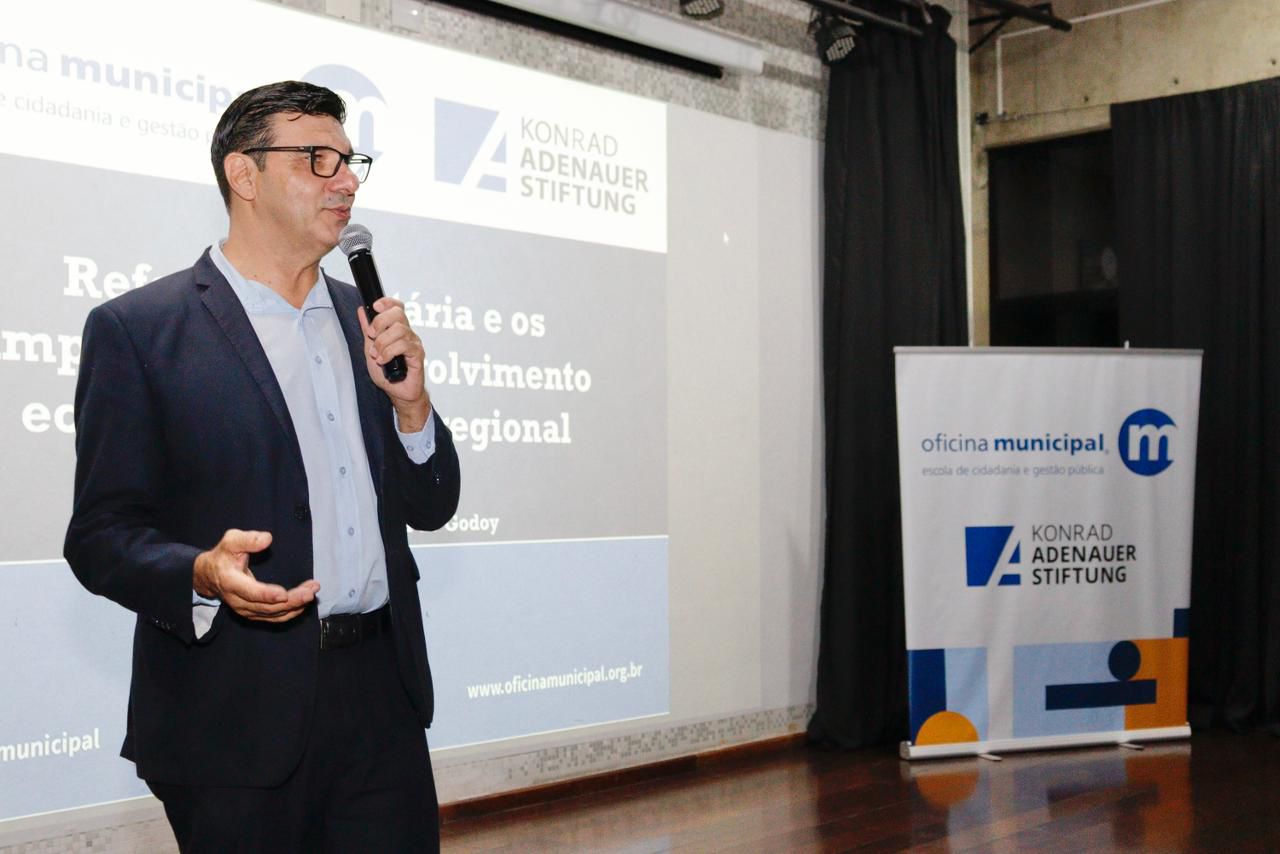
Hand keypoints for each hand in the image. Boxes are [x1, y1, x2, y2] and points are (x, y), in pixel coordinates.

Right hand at [193, 529, 318, 622]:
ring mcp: (246, 610)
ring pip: (272, 614)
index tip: (284, 594)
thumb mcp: (231, 541)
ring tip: (311, 592)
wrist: (209, 576)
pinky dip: (290, 612)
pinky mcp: (253, 613)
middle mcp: (238, 600)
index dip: (267, 594)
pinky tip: (303, 603)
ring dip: (295, 605)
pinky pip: (273, 617)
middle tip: (310, 592)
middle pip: (266, 606)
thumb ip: (248, 539)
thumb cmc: (223, 556)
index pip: (250, 592)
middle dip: (291, 601)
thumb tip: (267, 539)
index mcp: (231, 582)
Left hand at [358, 298, 430, 430]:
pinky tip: (384, 360)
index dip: (387, 302)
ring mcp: (414, 343)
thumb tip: (362, 311)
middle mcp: (408, 334)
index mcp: (397, 329)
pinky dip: (389, 352)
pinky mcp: (418, 355)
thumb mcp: (370, 348)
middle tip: (372, 336)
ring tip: (377, 355)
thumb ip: (367, 330)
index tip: (375, 306)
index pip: (397, 307)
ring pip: (399, 330)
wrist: (397, 392)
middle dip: (380, 322)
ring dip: (382, 343)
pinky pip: (403, 345)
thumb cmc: (388, 374)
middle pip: (398, 314)